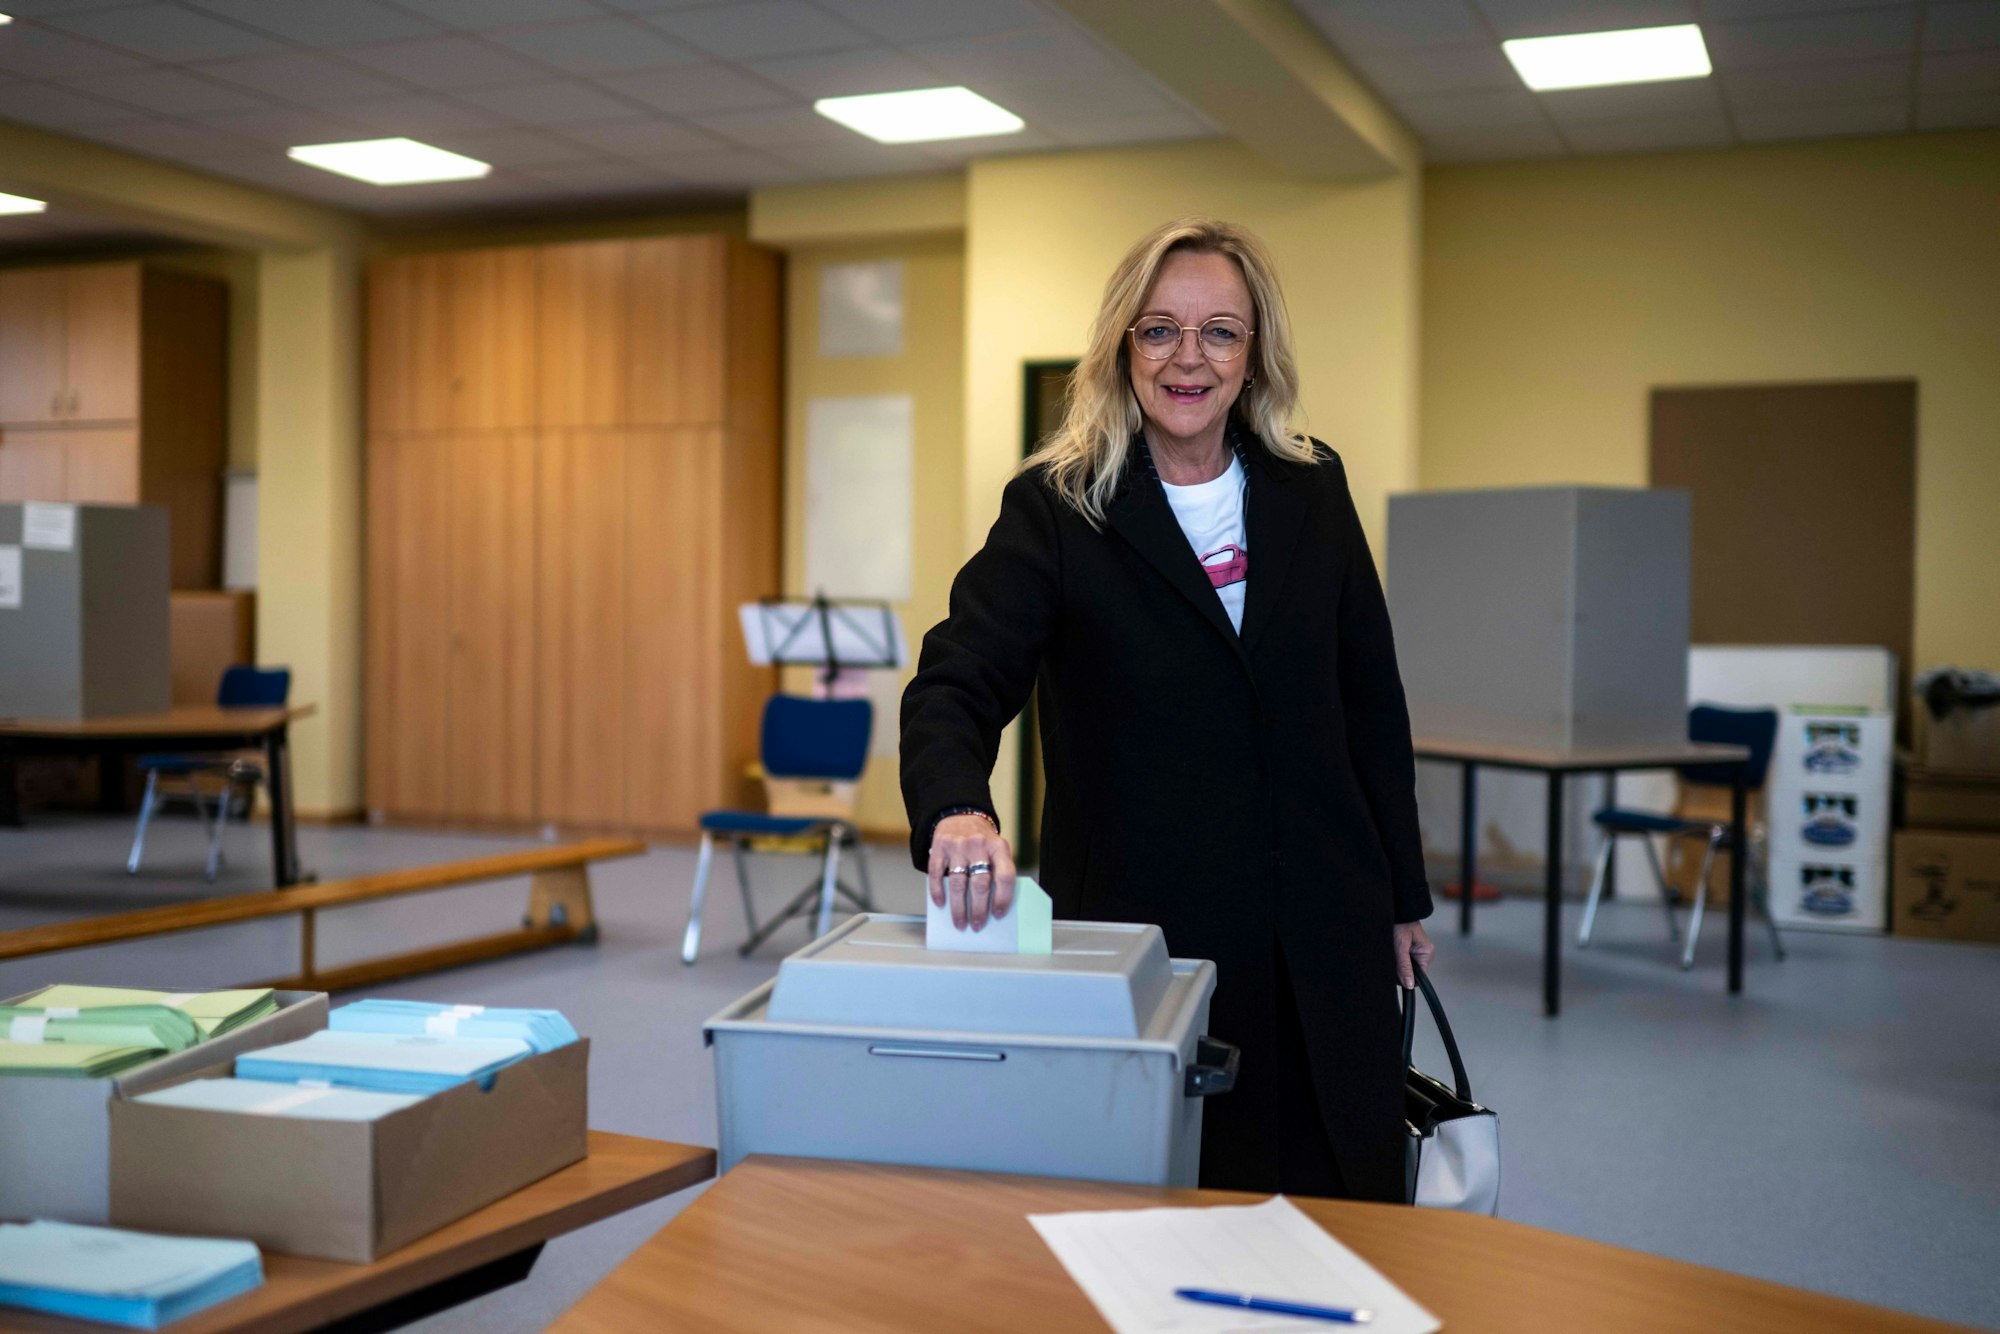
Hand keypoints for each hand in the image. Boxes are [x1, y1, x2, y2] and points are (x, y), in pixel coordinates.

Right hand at [927, 814, 1016, 930]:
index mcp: (999, 847)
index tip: (997, 915)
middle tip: (976, 925)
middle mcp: (979, 845)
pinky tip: (941, 904)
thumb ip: (997, 871)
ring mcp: (958, 845)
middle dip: (978, 909)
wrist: (960, 816)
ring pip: (958, 883)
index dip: (1002, 899)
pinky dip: (938, 892)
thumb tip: (992, 907)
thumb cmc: (982, 842)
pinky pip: (937, 874)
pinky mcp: (939, 847)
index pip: (1005, 876)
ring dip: (958, 908)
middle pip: (980, 884)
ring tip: (960, 923)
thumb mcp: (996, 850)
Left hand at [1394, 921, 1434, 988]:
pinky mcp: (1408, 951)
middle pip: (1411, 973)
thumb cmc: (1400, 924)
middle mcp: (1423, 955)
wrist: (1396, 910)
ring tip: (1391, 951)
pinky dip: (1395, 959)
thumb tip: (1409, 985)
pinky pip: (1401, 961)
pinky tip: (1391, 951)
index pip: (1420, 977)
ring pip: (1405, 968)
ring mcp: (1416, 953)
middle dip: (1399, 970)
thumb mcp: (1401, 947)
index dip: (1407, 978)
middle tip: (1392, 957)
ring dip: (1396, 964)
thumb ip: (1404, 966)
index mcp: (1427, 954)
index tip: (1396, 971)